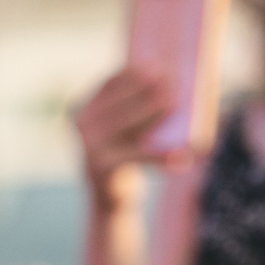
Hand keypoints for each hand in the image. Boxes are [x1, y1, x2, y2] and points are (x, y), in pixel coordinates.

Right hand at [75, 67, 184, 208]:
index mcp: (84, 109)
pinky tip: (183, 155)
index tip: (157, 64)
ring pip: (129, 125)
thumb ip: (133, 110)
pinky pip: (138, 157)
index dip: (133, 72)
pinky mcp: (102, 167)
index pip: (110, 83)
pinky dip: (161, 156)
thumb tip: (168, 89)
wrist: (110, 200)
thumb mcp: (123, 132)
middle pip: (121, 102)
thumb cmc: (125, 158)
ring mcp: (90, 145)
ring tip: (177, 104)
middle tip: (174, 82)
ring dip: (155, 114)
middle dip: (149, 90)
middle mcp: (82, 124)